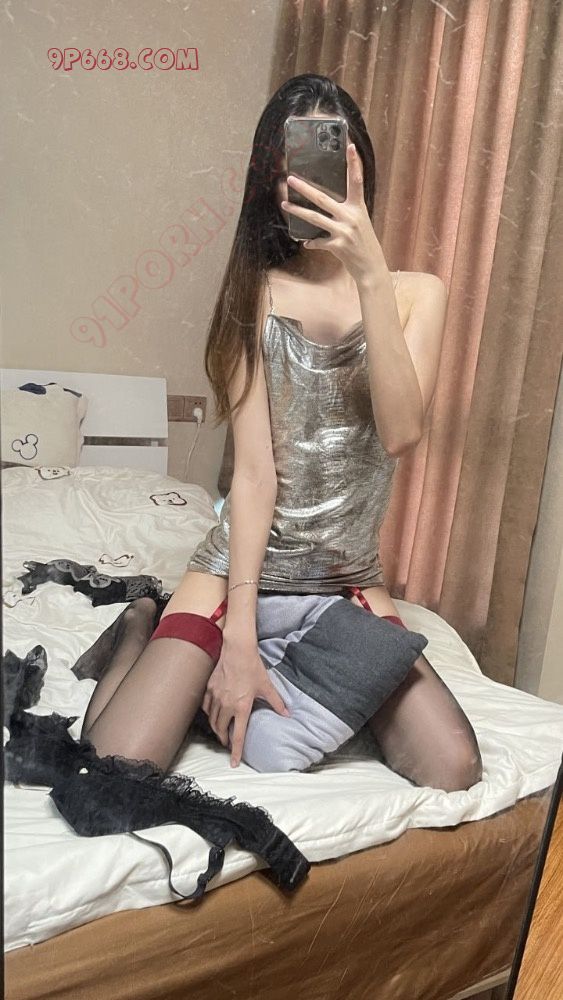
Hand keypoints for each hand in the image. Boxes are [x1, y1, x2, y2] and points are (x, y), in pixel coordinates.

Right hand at [201, 634, 289, 767]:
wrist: (237, 650)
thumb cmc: (253, 667)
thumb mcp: (267, 686)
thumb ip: (276, 702)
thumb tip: (287, 714)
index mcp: (241, 707)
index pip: (238, 736)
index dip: (236, 752)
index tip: (233, 763)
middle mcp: (226, 705)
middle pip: (221, 730)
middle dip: (224, 739)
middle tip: (227, 743)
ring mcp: (216, 697)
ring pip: (212, 720)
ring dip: (216, 728)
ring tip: (220, 731)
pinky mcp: (209, 688)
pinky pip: (206, 706)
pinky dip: (209, 713)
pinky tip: (213, 713)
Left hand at [280, 142, 385, 285]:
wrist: (371, 268)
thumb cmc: (364, 244)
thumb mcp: (360, 223)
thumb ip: (346, 213)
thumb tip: (326, 206)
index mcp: (359, 208)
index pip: (356, 180)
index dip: (354, 163)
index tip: (350, 146)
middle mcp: (351, 216)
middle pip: (323, 198)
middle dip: (305, 188)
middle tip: (291, 178)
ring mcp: (344, 231)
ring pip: (315, 218)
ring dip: (297, 211)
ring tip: (284, 203)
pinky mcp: (338, 246)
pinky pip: (318, 242)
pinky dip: (311, 242)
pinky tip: (306, 242)